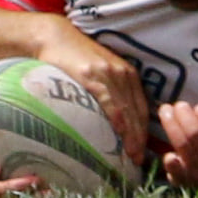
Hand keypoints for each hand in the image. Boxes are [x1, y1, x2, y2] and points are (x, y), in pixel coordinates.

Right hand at [38, 17, 150, 164]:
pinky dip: (117, 118)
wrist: (53, 37)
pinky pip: (108, 100)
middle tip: (139, 161)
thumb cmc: (74, 57)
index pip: (142, 108)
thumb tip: (113, 121)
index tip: (143, 152)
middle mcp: (123, 73)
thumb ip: (110, 91)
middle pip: (137, 112)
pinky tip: (120, 133)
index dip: (144, 131)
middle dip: (140, 138)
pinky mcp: (92, 75)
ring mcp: (108, 73)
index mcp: (128, 74)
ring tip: (131, 155)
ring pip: (126, 109)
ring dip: (131, 134)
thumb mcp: (100, 72)